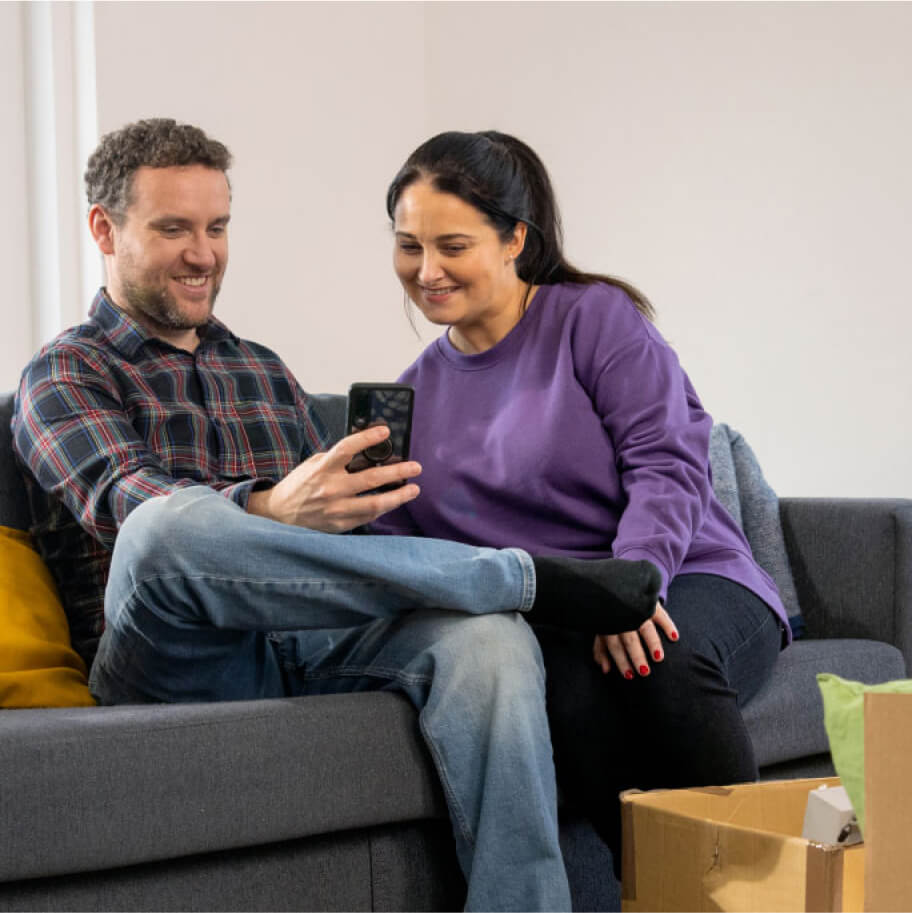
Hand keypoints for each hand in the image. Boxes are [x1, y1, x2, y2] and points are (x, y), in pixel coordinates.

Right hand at [247, 424, 420, 531]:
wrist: (280, 513)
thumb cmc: (301, 484)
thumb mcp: (315, 463)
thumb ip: (338, 458)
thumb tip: (367, 450)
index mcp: (322, 469)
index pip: (346, 448)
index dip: (366, 438)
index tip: (385, 431)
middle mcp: (330, 489)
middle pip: (370, 479)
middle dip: (397, 472)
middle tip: (415, 467)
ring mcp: (335, 509)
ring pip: (374, 504)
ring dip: (398, 496)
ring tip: (413, 489)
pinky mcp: (340, 524)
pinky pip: (367, 516)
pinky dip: (383, 508)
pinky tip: (394, 501)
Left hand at [592, 603, 678, 678]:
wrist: (616, 583)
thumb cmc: (609, 612)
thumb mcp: (601, 628)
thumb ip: (601, 649)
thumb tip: (605, 670)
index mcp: (608, 624)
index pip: (614, 646)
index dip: (621, 661)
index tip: (630, 676)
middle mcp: (622, 616)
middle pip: (629, 639)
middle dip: (636, 655)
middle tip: (644, 672)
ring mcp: (637, 608)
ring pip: (645, 627)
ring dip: (652, 643)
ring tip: (658, 658)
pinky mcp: (651, 600)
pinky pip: (661, 614)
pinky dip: (667, 625)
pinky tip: (674, 637)